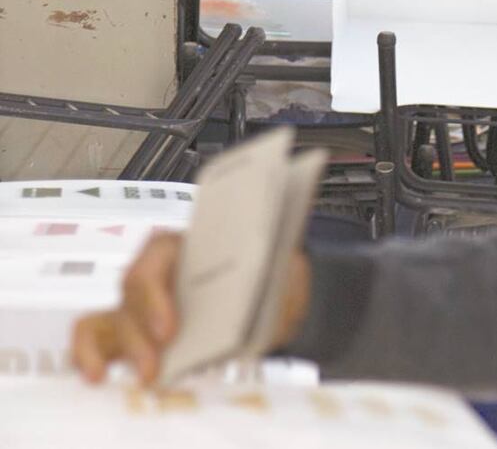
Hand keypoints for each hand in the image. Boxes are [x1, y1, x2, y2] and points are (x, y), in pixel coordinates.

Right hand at [71, 232, 310, 385]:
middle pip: (133, 289)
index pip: (158, 254)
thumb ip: (281, 277)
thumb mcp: (283, 268)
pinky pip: (96, 334)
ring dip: (126, 347)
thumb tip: (279, 292)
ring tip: (147, 376)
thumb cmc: (268, 275)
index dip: (157, 294)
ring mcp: (141, 300)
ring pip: (114, 314)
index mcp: (192, 244)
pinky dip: (90, 352)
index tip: (170, 329)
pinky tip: (97, 375)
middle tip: (159, 361)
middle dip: (142, 329)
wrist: (272, 293)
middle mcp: (160, 268)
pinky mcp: (132, 328)